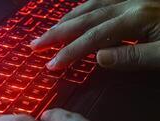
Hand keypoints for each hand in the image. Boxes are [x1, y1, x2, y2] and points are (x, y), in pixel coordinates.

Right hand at [31, 0, 159, 70]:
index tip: (51, 65)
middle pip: (84, 17)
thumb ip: (134, 57)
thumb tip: (99, 58)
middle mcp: (128, 3)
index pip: (92, 37)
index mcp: (135, 18)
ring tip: (49, 31)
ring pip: (89, 5)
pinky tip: (76, 14)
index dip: (69, 52)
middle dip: (57, 32)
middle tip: (35, 44)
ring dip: (66, 19)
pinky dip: (83, 7)